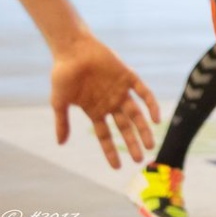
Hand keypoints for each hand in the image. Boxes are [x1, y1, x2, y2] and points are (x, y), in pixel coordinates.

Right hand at [49, 33, 160, 168]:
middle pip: (124, 127)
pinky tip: (156, 118)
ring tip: (151, 144)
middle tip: (141, 158)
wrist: (72, 50)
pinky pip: (143, 92)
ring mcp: (120, 90)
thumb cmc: (63, 74)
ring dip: (144, 128)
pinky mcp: (128, 76)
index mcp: (95, 110)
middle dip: (133, 142)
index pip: (105, 135)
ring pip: (136, 113)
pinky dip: (151, 104)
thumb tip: (60, 143)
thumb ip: (62, 122)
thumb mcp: (59, 102)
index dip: (111, 151)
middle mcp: (110, 102)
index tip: (118, 167)